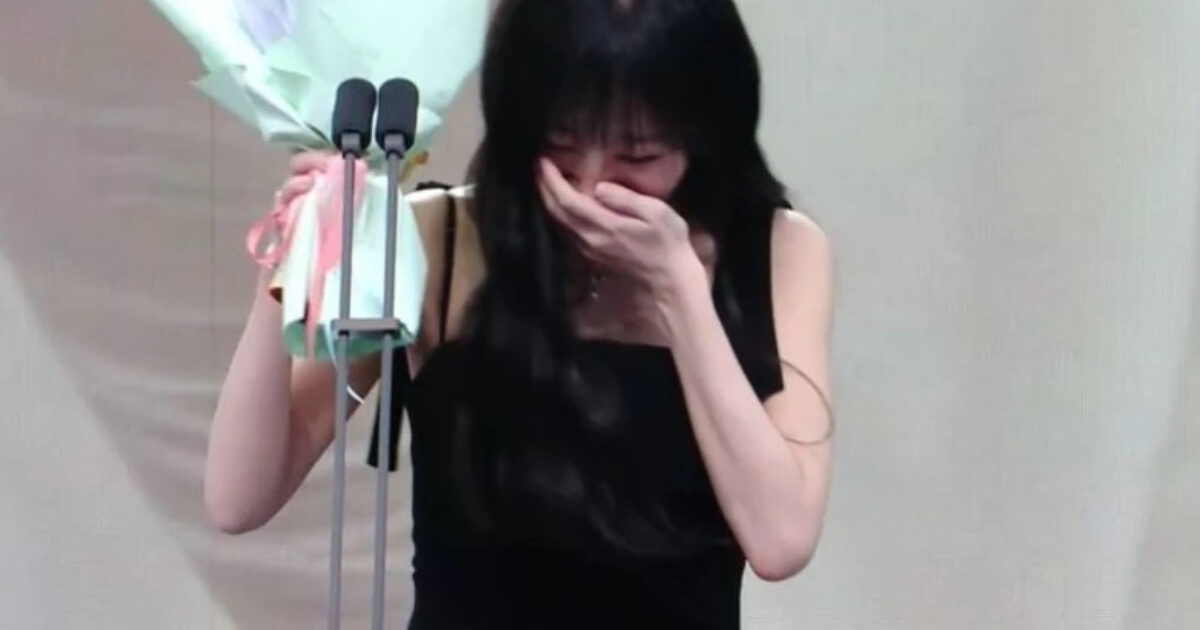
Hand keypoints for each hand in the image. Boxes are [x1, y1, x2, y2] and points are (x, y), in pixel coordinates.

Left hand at [537, 159, 703, 298]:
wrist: (668, 280)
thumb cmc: (668, 243)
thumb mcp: (656, 213)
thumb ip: (626, 199)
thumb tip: (599, 186)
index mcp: (604, 226)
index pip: (568, 201)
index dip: (553, 181)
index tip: (544, 161)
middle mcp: (589, 240)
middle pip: (557, 211)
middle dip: (545, 187)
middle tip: (541, 166)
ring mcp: (588, 250)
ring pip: (559, 222)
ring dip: (550, 200)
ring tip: (547, 180)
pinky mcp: (592, 255)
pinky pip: (567, 230)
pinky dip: (559, 213)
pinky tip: (563, 203)